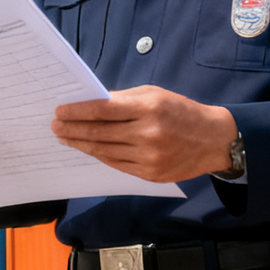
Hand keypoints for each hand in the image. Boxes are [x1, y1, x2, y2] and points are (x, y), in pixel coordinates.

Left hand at [51, 85, 237, 182]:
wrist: (214, 140)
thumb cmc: (181, 111)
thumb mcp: (154, 95)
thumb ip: (123, 100)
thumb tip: (92, 104)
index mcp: (149, 109)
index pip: (103, 110)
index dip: (78, 111)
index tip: (60, 111)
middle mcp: (148, 134)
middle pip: (100, 133)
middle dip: (73, 129)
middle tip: (56, 126)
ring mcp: (149, 157)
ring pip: (105, 151)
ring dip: (81, 144)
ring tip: (66, 137)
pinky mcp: (150, 174)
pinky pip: (116, 164)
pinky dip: (99, 155)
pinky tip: (88, 148)